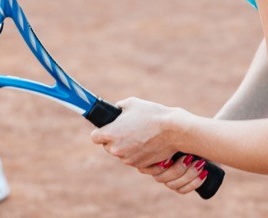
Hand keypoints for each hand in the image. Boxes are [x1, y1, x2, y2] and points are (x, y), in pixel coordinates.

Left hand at [89, 97, 208, 194]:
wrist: (173, 130)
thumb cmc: (151, 114)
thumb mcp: (130, 103)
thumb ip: (118, 108)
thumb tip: (115, 111)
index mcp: (110, 134)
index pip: (94, 137)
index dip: (100, 132)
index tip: (106, 128)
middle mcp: (117, 150)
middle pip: (108, 146)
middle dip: (114, 139)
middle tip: (126, 130)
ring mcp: (129, 159)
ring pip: (121, 153)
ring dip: (126, 146)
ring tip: (139, 135)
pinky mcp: (140, 165)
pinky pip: (133, 159)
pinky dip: (137, 153)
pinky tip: (146, 143)